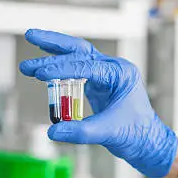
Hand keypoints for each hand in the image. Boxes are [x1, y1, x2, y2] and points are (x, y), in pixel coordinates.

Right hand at [19, 29, 177, 177]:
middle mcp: (114, 69)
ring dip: (54, 50)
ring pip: (78, 56)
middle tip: (30, 35)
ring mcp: (107, 75)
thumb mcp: (109, 133)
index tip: (40, 72)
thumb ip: (81, 132)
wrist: (148, 142)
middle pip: (80, 50)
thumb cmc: (136, 134)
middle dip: (54, 43)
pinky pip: (77, 70)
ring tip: (31, 44)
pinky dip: (60, 66)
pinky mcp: (100, 84)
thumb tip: (53, 132)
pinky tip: (44, 67)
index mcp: (121, 74)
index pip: (87, 65)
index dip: (61, 68)